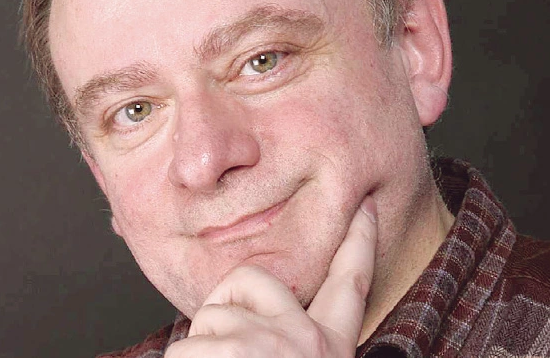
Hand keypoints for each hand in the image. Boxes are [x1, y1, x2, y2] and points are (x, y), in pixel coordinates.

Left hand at [164, 197, 378, 357]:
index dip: (361, 240)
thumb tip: (249, 301)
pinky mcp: (237, 349)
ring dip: (201, 351)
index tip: (367, 206)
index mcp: (328, 349)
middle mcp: (309, 343)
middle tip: (227, 354)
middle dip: (225, 307)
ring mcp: (274, 345)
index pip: (352, 283)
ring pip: (210, 313)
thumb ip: (281, 332)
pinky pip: (182, 345)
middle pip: (253, 276)